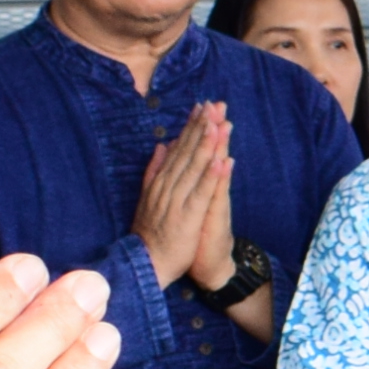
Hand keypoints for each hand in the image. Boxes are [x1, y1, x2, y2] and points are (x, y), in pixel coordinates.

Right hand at [136, 104, 231, 288]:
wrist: (146, 264)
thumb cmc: (150, 233)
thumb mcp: (148, 196)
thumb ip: (154, 169)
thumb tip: (163, 144)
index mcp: (161, 181)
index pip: (178, 149)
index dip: (191, 127)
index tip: (203, 106)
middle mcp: (167, 187)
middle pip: (187, 152)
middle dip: (201, 127)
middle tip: (214, 104)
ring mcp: (176, 201)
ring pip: (194, 168)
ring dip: (207, 145)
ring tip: (218, 123)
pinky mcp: (187, 217)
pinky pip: (201, 194)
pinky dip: (211, 177)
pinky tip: (222, 160)